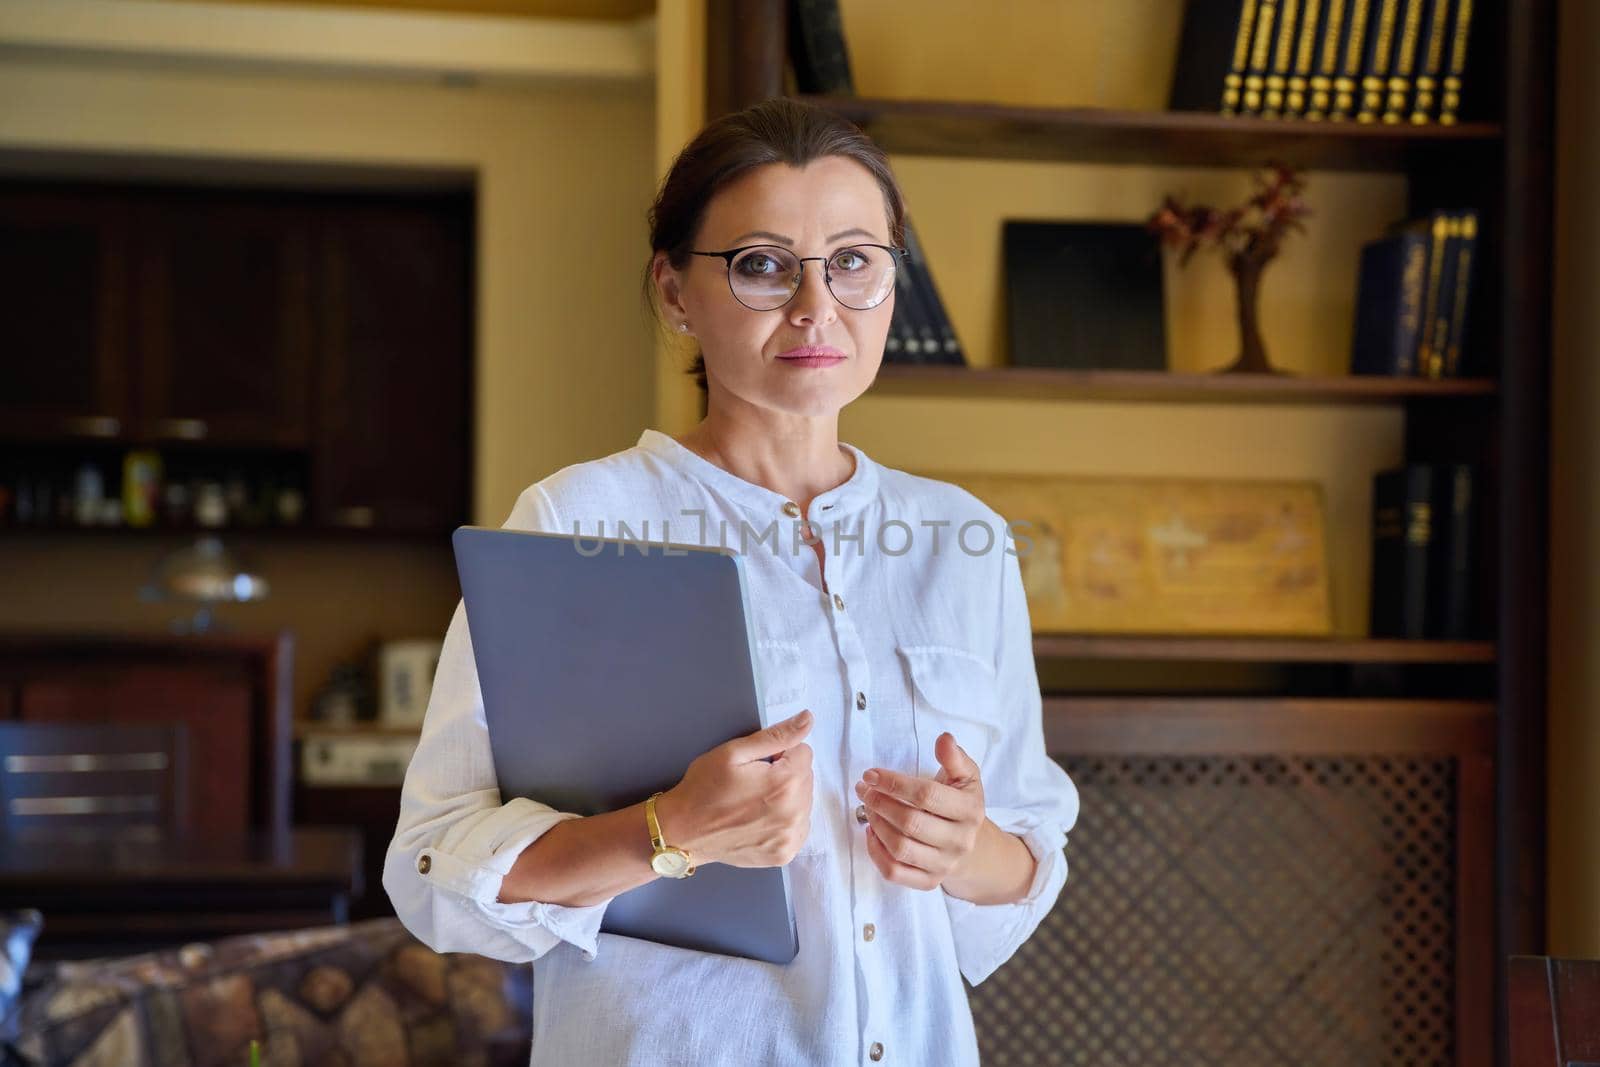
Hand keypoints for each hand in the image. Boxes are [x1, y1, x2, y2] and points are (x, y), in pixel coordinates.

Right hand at [655, 709, 813, 868]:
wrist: (683, 831)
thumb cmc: (703, 789)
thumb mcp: (734, 753)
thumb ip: (776, 735)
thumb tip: (807, 719)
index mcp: (785, 783)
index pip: (804, 753)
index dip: (779, 753)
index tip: (757, 765)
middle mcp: (794, 813)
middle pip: (806, 778)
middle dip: (785, 775)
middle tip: (752, 784)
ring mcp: (790, 838)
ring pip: (804, 802)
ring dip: (787, 798)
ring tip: (754, 802)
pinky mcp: (784, 854)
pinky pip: (798, 827)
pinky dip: (784, 821)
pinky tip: (760, 819)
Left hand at [855, 732, 985, 890]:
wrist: (972, 845)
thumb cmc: (960, 803)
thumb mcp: (965, 777)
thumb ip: (954, 757)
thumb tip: (943, 739)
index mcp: (970, 810)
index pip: (927, 795)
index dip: (895, 783)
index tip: (872, 774)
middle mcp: (960, 841)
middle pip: (911, 823)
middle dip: (880, 803)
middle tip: (864, 789)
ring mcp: (944, 864)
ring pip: (901, 848)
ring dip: (876, 824)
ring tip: (867, 807)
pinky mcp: (929, 881)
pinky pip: (895, 872)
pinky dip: (875, 853)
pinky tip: (870, 832)